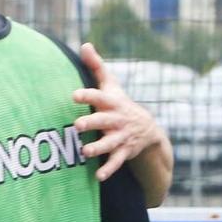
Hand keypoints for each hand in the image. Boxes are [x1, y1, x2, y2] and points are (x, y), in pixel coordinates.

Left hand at [74, 43, 162, 182]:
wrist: (147, 129)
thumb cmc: (119, 103)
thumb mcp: (111, 85)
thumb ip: (96, 66)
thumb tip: (85, 44)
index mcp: (111, 102)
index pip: (98, 96)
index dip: (87, 95)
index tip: (74, 95)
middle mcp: (116, 119)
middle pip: (103, 120)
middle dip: (92, 122)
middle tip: (77, 125)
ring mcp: (121, 137)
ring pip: (109, 143)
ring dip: (98, 148)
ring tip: (85, 152)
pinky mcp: (123, 152)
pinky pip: (116, 162)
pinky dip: (108, 170)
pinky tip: (98, 177)